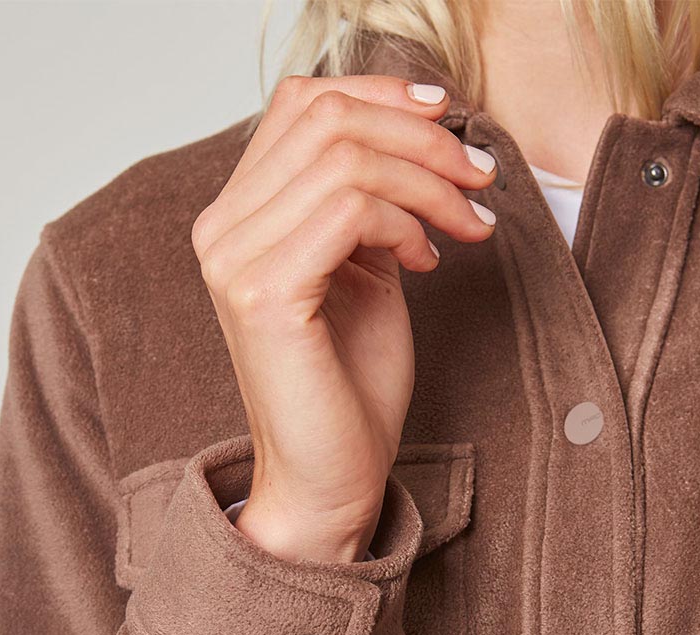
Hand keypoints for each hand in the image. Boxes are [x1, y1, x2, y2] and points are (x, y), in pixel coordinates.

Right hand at [190, 74, 496, 562]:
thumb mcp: (366, 271)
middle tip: (478, 177)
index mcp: (238, 217)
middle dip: (422, 137)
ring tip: (466, 225)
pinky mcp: (264, 293)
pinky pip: (349, 209)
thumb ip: (370, 203)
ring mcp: (234, 260)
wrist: (330, 478)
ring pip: (346, 157)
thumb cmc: (350, 387)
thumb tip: (419, 132)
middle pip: (328, 116)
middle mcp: (221, 230)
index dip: (382, 92)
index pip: (302, 104)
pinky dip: (406, 223)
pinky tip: (427, 261)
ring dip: (427, 182)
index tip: (450, 116)